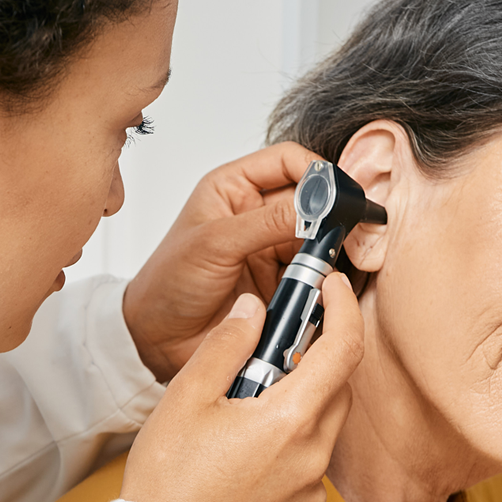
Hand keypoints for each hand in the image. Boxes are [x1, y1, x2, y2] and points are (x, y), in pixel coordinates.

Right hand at [120, 271, 363, 501]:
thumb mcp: (187, 397)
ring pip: (322, 426)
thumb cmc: (167, 479)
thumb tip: (255, 310)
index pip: (344, 349)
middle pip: (336, 387)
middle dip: (313, 357)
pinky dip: (290, 444)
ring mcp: (311, 491)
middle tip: (271, 347)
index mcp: (290, 420)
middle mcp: (313, 456)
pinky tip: (247, 450)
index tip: (332, 287)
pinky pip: (309, 464)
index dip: (344, 309)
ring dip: (299, 403)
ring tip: (245, 405)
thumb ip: (228, 345)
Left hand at [123, 142, 321, 383]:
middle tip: (343, 231)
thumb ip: (267, 222)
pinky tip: (318, 287)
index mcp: (234, 188)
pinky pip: (314, 274)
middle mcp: (256, 214)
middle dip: (329, 214)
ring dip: (326, 251)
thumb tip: (315, 206)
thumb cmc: (167, 284)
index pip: (288, 161)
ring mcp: (271, 249)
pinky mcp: (281, 283)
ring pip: (318, 239)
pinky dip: (322, 280)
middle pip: (312, 200)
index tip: (336, 193)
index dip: (316, 170)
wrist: (158, 340)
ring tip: (323, 266)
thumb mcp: (214, 244)